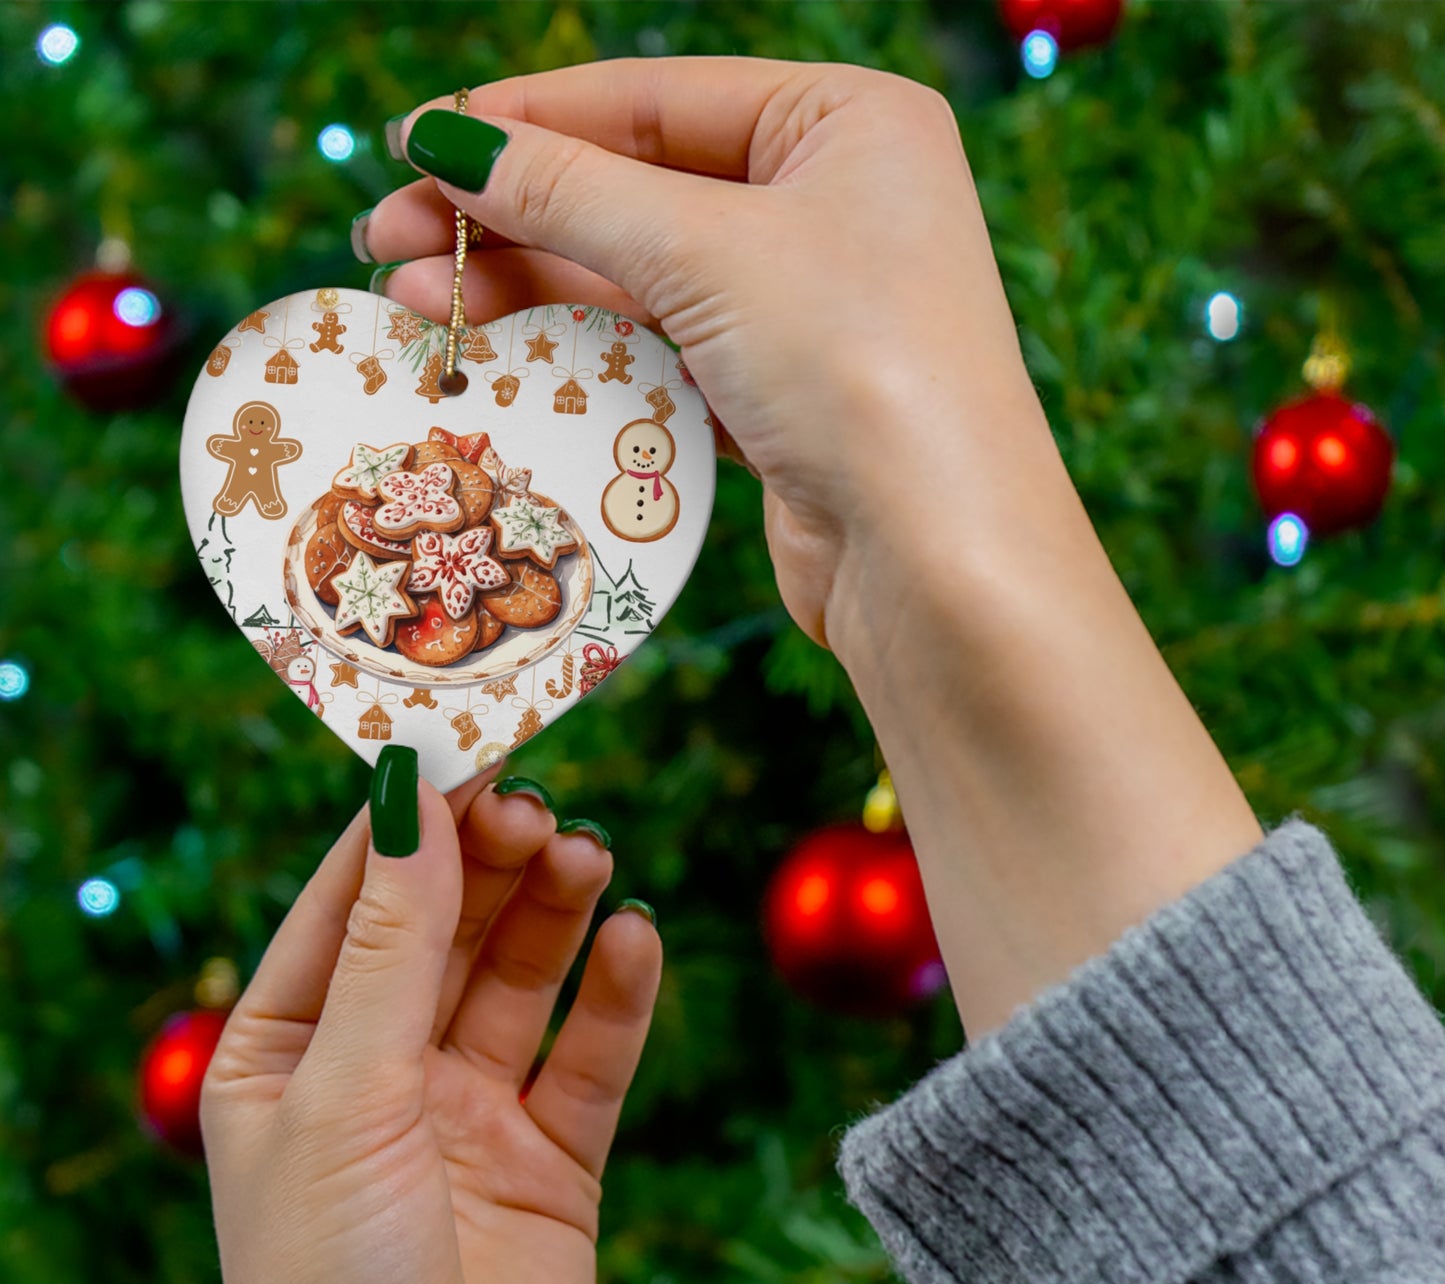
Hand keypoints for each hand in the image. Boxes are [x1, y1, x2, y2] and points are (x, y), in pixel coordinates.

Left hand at [201, 762, 660, 1283]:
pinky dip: (617, 995)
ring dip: (555, 912)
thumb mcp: (346, 1094)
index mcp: (288, 1053)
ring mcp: (469, 1114)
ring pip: (521, 978)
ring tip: (589, 857)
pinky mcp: (553, 1160)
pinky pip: (591, 1056)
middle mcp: (380, 1072)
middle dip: (490, 864)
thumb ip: (391, 943)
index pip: (351, 902)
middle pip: (446, 928)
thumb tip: (410, 792)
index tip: (465, 744)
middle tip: (539, 808)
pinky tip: (635, 940)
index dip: (407, 823)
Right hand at [364, 59, 1260, 1040]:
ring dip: (529, 288)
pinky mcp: (782, 396)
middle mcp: (834, 204)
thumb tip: (443, 140)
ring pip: (641, 278)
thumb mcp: (705, 252)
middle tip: (387, 240)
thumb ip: (569, 191)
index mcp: (847, 124)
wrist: (938, 559)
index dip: (527, 120)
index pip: (656, 98)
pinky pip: (662, 351)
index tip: (415, 144)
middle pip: (638, 189)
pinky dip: (584, 352)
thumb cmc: (856, 366)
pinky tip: (499, 354)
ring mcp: (809, 306)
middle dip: (510, 216)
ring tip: (415, 301)